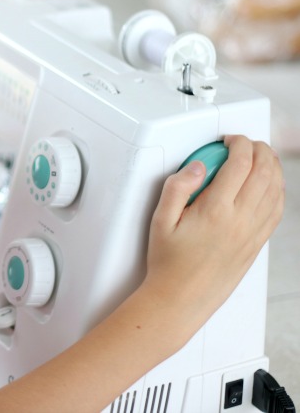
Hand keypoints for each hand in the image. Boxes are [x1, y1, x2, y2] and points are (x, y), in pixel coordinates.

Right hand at [143, 135, 283, 325]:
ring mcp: (252, 233)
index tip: (230, 139)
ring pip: (276, 189)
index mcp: (216, 211)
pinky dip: (278, 190)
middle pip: (264, 171)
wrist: (181, 298)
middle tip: (247, 143)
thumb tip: (197, 167)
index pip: (240, 164)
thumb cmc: (169, 263)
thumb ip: (177, 187)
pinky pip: (278, 210)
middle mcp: (240, 220)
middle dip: (259, 149)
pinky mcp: (256, 244)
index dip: (239, 143)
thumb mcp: (160, 220)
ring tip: (259, 158)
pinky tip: (269, 186)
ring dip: (272, 167)